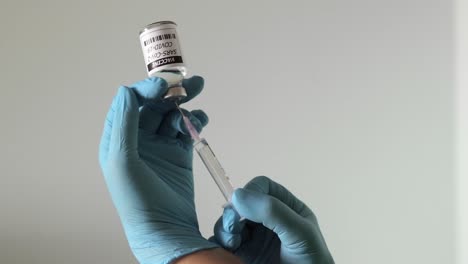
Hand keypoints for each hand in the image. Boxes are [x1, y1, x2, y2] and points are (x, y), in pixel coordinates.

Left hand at [99, 76, 217, 263]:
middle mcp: (138, 139)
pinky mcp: (179, 154)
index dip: (146, 90)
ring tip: (199, 94)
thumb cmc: (137, 199)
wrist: (164, 228)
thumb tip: (125, 90)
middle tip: (191, 83)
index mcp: (119, 138)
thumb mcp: (122, 161)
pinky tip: (200, 121)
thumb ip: (124, 124)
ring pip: (172, 114)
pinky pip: (187, 129)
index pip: (131, 103)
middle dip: (171, 91)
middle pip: (154, 105)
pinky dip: (195, 121)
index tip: (164, 86)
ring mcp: (160, 146)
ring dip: (185, 104)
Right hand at [212, 176, 333, 263]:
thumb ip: (272, 211)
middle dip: (233, 212)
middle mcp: (267, 220)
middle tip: (233, 227)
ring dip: (224, 229)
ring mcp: (254, 238)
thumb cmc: (312, 262)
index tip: (244, 206)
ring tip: (232, 243)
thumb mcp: (299, 232)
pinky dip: (218, 244)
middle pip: (240, 204)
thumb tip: (238, 195)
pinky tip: (226, 252)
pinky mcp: (243, 255)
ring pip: (228, 223)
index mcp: (285, 208)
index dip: (251, 191)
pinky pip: (222, 244)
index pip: (262, 187)